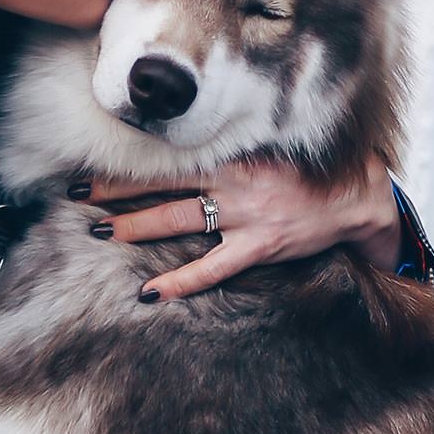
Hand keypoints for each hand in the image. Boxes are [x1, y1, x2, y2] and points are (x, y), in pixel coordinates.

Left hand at [74, 151, 402, 301]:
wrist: (356, 196)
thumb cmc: (309, 169)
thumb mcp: (269, 145)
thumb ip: (229, 146)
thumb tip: (181, 141)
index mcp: (235, 152)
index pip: (171, 153)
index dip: (131, 157)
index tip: (94, 154)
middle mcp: (236, 181)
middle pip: (163, 183)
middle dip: (117, 188)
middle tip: (77, 191)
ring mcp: (247, 216)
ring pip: (179, 220)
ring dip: (136, 225)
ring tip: (100, 230)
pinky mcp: (259, 247)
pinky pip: (212, 269)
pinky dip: (180, 281)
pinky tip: (150, 292)